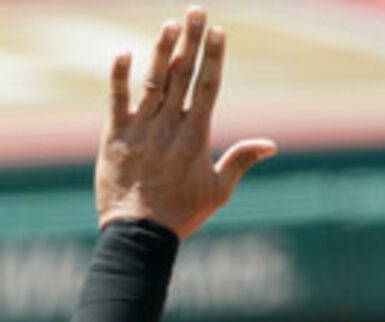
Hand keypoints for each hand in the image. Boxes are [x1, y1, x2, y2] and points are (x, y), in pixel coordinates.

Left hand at [97, 9, 276, 238]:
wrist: (138, 236)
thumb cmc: (180, 215)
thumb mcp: (217, 190)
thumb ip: (240, 160)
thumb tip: (271, 144)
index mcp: (195, 136)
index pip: (208, 87)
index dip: (214, 57)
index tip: (219, 31)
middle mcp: (169, 127)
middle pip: (183, 76)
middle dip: (192, 41)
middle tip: (197, 11)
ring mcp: (141, 130)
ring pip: (153, 82)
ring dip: (163, 51)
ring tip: (170, 24)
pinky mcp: (114, 137)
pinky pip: (116, 101)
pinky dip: (119, 77)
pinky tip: (123, 53)